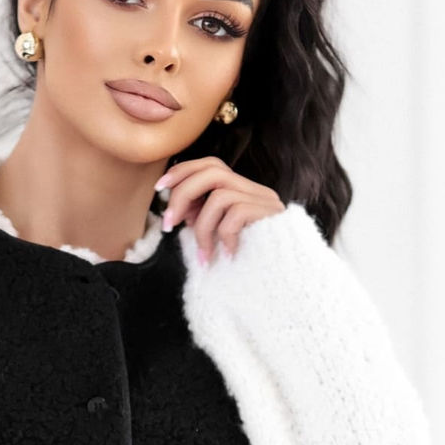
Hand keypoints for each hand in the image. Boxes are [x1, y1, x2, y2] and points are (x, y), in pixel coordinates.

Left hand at [154, 156, 284, 263]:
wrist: (285, 279)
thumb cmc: (249, 262)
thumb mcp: (219, 236)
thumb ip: (204, 218)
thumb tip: (179, 210)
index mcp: (243, 191)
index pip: (211, 164)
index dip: (183, 171)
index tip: (159, 188)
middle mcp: (255, 190)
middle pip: (212, 171)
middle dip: (182, 195)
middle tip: (169, 225)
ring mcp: (264, 202)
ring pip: (219, 196)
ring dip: (201, 227)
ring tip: (203, 254)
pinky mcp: (270, 216)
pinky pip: (234, 216)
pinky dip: (223, 237)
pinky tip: (228, 257)